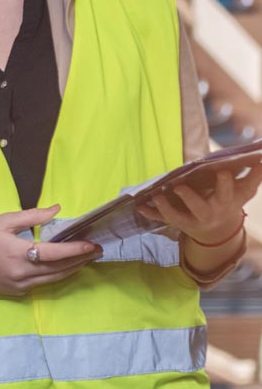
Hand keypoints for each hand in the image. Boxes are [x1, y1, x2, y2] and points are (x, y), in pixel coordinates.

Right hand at [0, 204, 101, 296]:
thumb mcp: (1, 222)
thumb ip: (31, 216)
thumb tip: (56, 209)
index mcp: (18, 253)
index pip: (55, 253)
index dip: (76, 249)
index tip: (92, 244)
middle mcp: (23, 274)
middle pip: (60, 269)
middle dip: (81, 260)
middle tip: (97, 250)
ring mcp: (22, 286)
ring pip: (55, 279)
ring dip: (73, 269)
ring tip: (87, 259)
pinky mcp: (19, 292)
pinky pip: (44, 283)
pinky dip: (58, 274)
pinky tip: (65, 266)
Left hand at [136, 164, 261, 245]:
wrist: (219, 230)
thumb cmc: (231, 201)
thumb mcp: (244, 191)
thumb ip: (253, 175)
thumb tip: (261, 157)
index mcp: (225, 203)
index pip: (228, 194)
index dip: (225, 184)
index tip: (222, 171)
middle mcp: (208, 213)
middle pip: (200, 208)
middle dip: (190, 198)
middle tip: (180, 187)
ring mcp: (191, 220)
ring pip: (178, 217)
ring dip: (166, 208)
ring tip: (157, 196)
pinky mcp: (177, 222)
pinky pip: (162, 219)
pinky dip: (150, 213)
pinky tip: (139, 206)